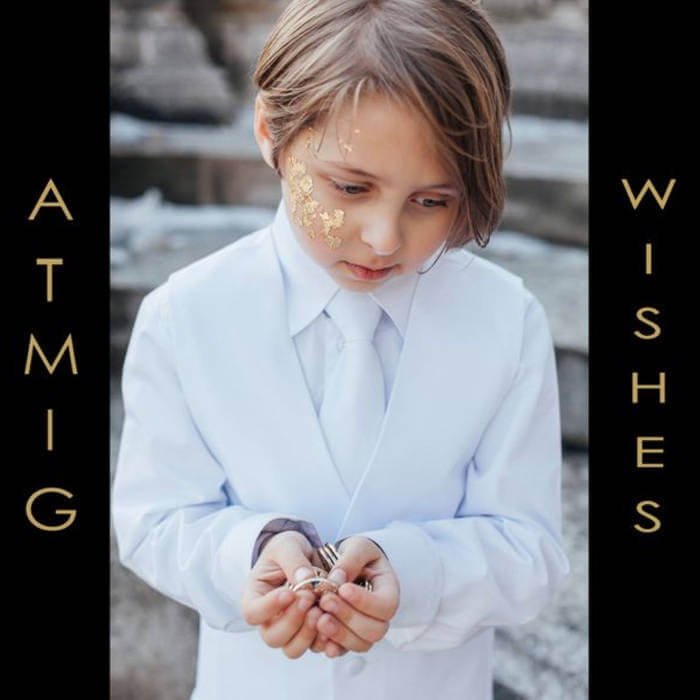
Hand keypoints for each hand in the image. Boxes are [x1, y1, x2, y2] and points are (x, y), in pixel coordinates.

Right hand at [241, 530, 326, 658]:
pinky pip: (315, 646)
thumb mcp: (286, 545)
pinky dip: (325, 638)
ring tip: (320, 610)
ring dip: (308, 633)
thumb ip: (293, 560)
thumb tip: (305, 579)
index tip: (288, 592)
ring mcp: (289, 629)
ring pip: (292, 648)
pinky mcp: (309, 632)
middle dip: (292, 621)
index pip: (253, 613)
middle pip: (273, 637)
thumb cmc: (286, 548)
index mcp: (256, 597)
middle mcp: (269, 619)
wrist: (303, 553)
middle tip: (308, 598)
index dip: (269, 607)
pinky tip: (333, 620)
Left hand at [312, 536, 399, 655]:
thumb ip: (351, 559)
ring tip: (318, 617)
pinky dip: (329, 644)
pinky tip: (316, 632)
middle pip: (375, 630)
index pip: (386, 606)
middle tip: (325, 601)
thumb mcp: (357, 546)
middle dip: (349, 618)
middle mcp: (380, 615)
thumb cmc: (355, 553)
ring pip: (360, 644)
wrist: (342, 562)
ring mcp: (364, 629)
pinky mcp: (346, 637)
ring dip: (338, 633)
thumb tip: (337, 579)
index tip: (343, 588)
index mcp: (388, 591)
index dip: (366, 602)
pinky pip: (342, 650)